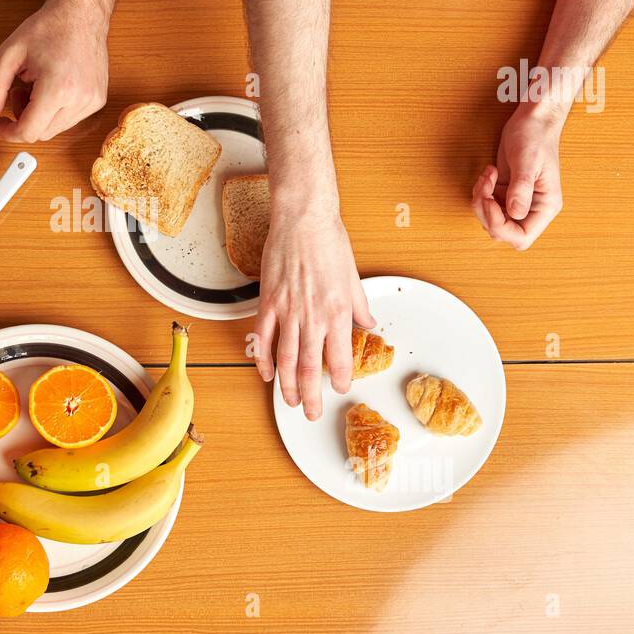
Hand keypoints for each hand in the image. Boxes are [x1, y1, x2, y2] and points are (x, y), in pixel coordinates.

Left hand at [0, 0, 108, 141]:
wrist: (81, 14)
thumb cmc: (49, 28)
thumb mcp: (10, 53)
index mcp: (57, 88)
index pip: (28, 132)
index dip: (8, 132)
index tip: (0, 122)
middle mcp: (79, 99)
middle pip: (41, 134)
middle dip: (24, 119)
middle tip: (19, 91)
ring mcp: (92, 101)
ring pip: (55, 130)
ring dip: (40, 116)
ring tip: (37, 86)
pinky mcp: (97, 101)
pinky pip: (70, 120)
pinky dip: (56, 111)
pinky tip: (53, 87)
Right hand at [254, 212, 374, 420]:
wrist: (303, 220)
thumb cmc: (329, 242)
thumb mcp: (353, 277)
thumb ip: (360, 306)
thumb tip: (369, 324)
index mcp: (338, 311)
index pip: (340, 357)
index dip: (341, 379)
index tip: (341, 389)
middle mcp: (313, 316)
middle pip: (311, 367)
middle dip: (311, 395)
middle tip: (312, 413)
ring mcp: (288, 311)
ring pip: (286, 358)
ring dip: (287, 385)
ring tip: (290, 402)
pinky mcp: (268, 302)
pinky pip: (264, 338)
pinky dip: (264, 358)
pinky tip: (266, 373)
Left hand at [473, 104, 563, 249]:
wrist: (533, 119)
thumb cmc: (535, 136)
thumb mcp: (527, 162)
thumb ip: (521, 189)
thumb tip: (515, 213)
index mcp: (545, 206)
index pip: (522, 237)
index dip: (500, 227)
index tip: (489, 202)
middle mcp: (532, 208)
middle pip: (501, 231)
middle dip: (485, 211)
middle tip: (485, 185)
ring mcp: (517, 201)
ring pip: (489, 219)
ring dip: (480, 199)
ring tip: (487, 175)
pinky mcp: (505, 192)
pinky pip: (486, 204)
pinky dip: (480, 191)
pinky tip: (488, 173)